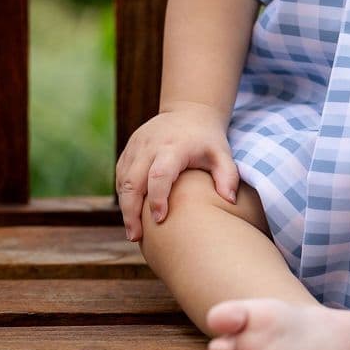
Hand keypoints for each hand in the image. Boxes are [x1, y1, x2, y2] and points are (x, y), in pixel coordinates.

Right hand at [115, 102, 239, 241]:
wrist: (189, 112)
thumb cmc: (207, 139)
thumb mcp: (222, 153)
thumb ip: (228, 176)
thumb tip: (229, 201)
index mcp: (174, 147)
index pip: (159, 174)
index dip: (157, 198)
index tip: (159, 220)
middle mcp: (150, 146)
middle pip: (132, 181)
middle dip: (131, 211)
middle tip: (136, 237)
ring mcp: (136, 146)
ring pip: (122, 181)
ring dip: (125, 208)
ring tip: (134, 233)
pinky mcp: (129, 150)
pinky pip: (120, 176)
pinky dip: (123, 196)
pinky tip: (132, 214)